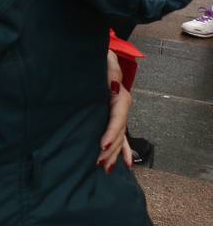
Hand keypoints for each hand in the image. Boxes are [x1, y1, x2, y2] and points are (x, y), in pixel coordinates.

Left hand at [99, 50, 133, 172]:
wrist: (99, 57)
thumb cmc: (101, 59)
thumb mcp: (107, 60)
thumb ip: (111, 69)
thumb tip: (115, 85)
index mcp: (121, 97)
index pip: (118, 119)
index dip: (112, 133)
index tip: (102, 145)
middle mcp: (122, 108)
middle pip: (120, 133)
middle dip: (111, 149)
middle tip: (99, 162)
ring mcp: (119, 115)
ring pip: (120, 138)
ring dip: (114, 154)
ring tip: (106, 168)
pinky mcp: (114, 118)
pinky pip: (122, 137)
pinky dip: (125, 151)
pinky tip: (127, 165)